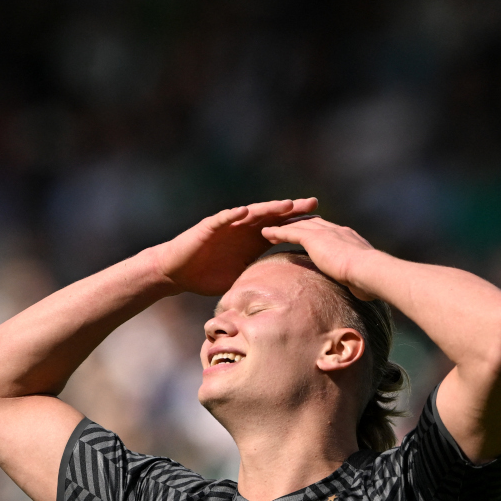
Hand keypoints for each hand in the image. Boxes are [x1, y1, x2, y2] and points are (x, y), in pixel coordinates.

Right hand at [153, 198, 318, 294]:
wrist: (178, 271)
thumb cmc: (207, 276)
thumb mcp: (240, 279)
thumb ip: (259, 279)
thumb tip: (284, 297)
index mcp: (253, 240)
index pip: (280, 229)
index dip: (299, 226)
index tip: (322, 224)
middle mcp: (243, 228)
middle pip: (272, 216)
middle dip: (292, 209)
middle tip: (313, 203)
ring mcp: (227, 225)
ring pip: (251, 214)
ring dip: (268, 209)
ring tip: (285, 204)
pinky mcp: (209, 227)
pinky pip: (223, 219)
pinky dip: (233, 215)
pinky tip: (245, 211)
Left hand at [261, 217, 378, 299]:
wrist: (368, 270)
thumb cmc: (370, 279)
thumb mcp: (362, 277)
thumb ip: (357, 279)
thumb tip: (361, 292)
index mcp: (349, 239)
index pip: (330, 231)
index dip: (318, 231)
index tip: (310, 234)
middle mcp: (337, 231)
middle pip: (312, 223)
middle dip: (298, 223)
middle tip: (286, 225)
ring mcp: (325, 233)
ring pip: (299, 225)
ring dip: (283, 226)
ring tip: (269, 230)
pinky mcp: (314, 238)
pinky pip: (291, 232)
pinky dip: (277, 231)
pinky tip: (266, 233)